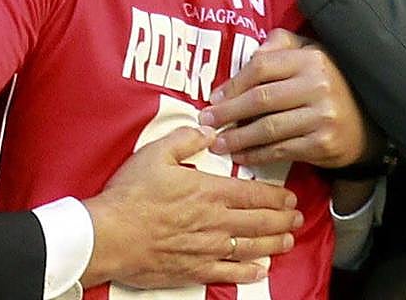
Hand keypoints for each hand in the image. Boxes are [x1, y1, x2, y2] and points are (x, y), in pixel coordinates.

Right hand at [82, 126, 301, 287]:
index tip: (289, 196)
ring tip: (286, 240)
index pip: (253, 193)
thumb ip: (185, 139)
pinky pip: (229, 273)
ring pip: (251, 247)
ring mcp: (207, 249)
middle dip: (282, 219)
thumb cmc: (130, 195)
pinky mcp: (194, 270)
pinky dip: (248, 272)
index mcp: (208, 192)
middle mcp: (215, 222)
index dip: (275, 196)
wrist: (109, 235)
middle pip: (259, 221)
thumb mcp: (155, 154)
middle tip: (296, 217)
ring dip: (273, 244)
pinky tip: (259, 270)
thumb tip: (207, 131)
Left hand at [199, 29, 374, 167]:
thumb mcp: (309, 52)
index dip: (233, 83)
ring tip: (218, 144)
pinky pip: (282, 150)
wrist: (367, 122)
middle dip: (229, 113)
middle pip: (261, 99)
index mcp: (310, 59)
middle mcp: (317, 86)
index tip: (213, 97)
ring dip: (238, 138)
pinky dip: (258, 156)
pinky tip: (242, 157)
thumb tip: (251, 54)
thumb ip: (280, 45)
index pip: (262, 67)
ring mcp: (322, 117)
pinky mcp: (323, 144)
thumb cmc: (328, 83)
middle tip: (206, 122)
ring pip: (269, 129)